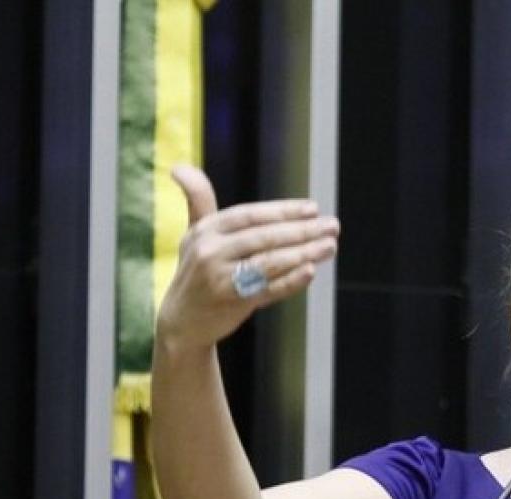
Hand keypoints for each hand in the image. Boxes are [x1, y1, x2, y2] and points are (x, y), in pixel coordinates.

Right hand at [156, 165, 339, 351]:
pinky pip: (267, 290)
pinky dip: (290, 281)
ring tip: (330, 246)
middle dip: (302, 230)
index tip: (313, 208)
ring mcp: (220, 279)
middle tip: (332, 226)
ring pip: (268, 263)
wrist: (183, 320)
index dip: (282, 210)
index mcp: (205, 230)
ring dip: (304, 253)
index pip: (249, 215)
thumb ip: (198, 200)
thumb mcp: (195, 234)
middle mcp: (210, 252)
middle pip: (263, 237)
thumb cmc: (197, 270)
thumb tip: (178, 166)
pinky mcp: (232, 303)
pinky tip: (311, 271)